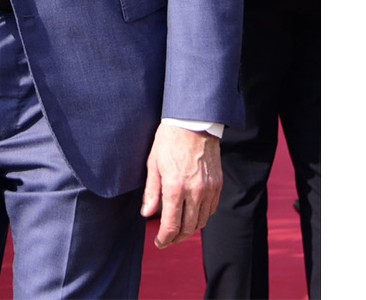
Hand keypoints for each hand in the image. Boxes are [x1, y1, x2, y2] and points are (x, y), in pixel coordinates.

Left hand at [141, 123, 221, 248]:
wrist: (193, 123)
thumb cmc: (169, 141)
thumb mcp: (153, 164)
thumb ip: (151, 192)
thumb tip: (147, 214)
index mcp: (175, 187)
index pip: (171, 225)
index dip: (164, 238)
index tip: (159, 242)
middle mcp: (195, 192)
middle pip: (188, 228)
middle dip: (176, 238)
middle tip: (167, 239)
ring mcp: (209, 189)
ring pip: (201, 221)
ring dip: (190, 230)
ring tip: (179, 229)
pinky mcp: (218, 185)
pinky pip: (211, 210)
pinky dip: (202, 217)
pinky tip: (192, 215)